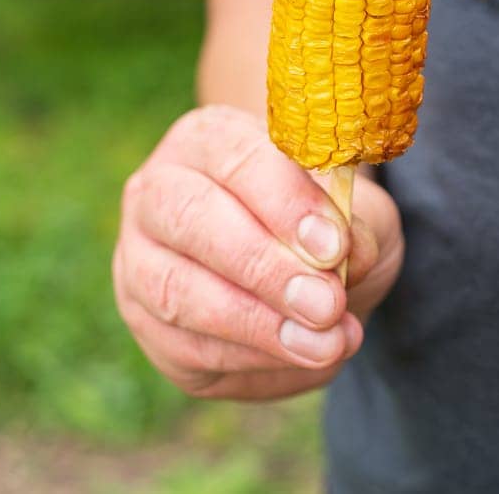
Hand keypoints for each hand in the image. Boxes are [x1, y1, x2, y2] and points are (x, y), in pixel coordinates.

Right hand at [113, 105, 402, 399]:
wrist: (302, 267)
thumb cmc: (326, 222)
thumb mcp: (359, 213)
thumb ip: (357, 225)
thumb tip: (348, 255)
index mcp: (208, 138)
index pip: (236, 159)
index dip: (286, 204)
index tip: (334, 246)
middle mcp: (157, 190)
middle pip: (190, 221)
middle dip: (265, 268)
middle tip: (328, 304)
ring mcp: (139, 258)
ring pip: (177, 292)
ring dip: (259, 325)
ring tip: (327, 344)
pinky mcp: (146, 323)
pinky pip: (185, 349)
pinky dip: (250, 360)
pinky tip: (302, 359)